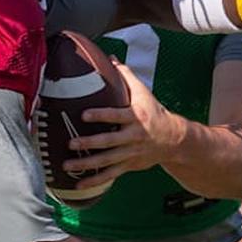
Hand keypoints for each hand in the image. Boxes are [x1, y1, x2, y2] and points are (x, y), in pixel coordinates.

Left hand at [63, 59, 184, 189]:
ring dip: (87, 164)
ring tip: (67, 165)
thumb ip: (125, 75)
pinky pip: (110, 175)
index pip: (116, 115)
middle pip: (109, 141)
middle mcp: (132, 136)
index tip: (84, 115)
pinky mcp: (128, 165)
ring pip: (107, 161)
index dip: (101, 115)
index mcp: (135, 117)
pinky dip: (94, 181)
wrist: (173, 140)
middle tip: (71, 143)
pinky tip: (78, 186)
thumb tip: (110, 56)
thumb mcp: (143, 92)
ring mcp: (130, 153)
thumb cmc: (153, 112)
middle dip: (90, 143)